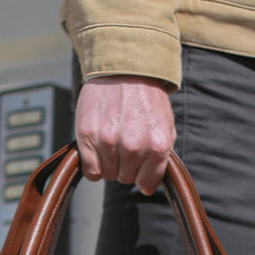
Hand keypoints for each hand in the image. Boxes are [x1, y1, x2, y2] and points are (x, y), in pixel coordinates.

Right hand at [75, 75, 175, 194]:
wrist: (124, 67)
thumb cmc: (146, 98)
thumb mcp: (166, 126)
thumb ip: (161, 158)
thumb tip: (147, 187)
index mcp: (157, 146)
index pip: (146, 183)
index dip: (142, 175)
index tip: (139, 164)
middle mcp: (134, 147)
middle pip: (125, 179)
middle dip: (126, 165)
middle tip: (124, 141)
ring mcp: (109, 141)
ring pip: (107, 175)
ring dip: (109, 162)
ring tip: (112, 139)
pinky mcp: (88, 135)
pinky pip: (91, 171)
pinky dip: (93, 163)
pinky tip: (98, 146)